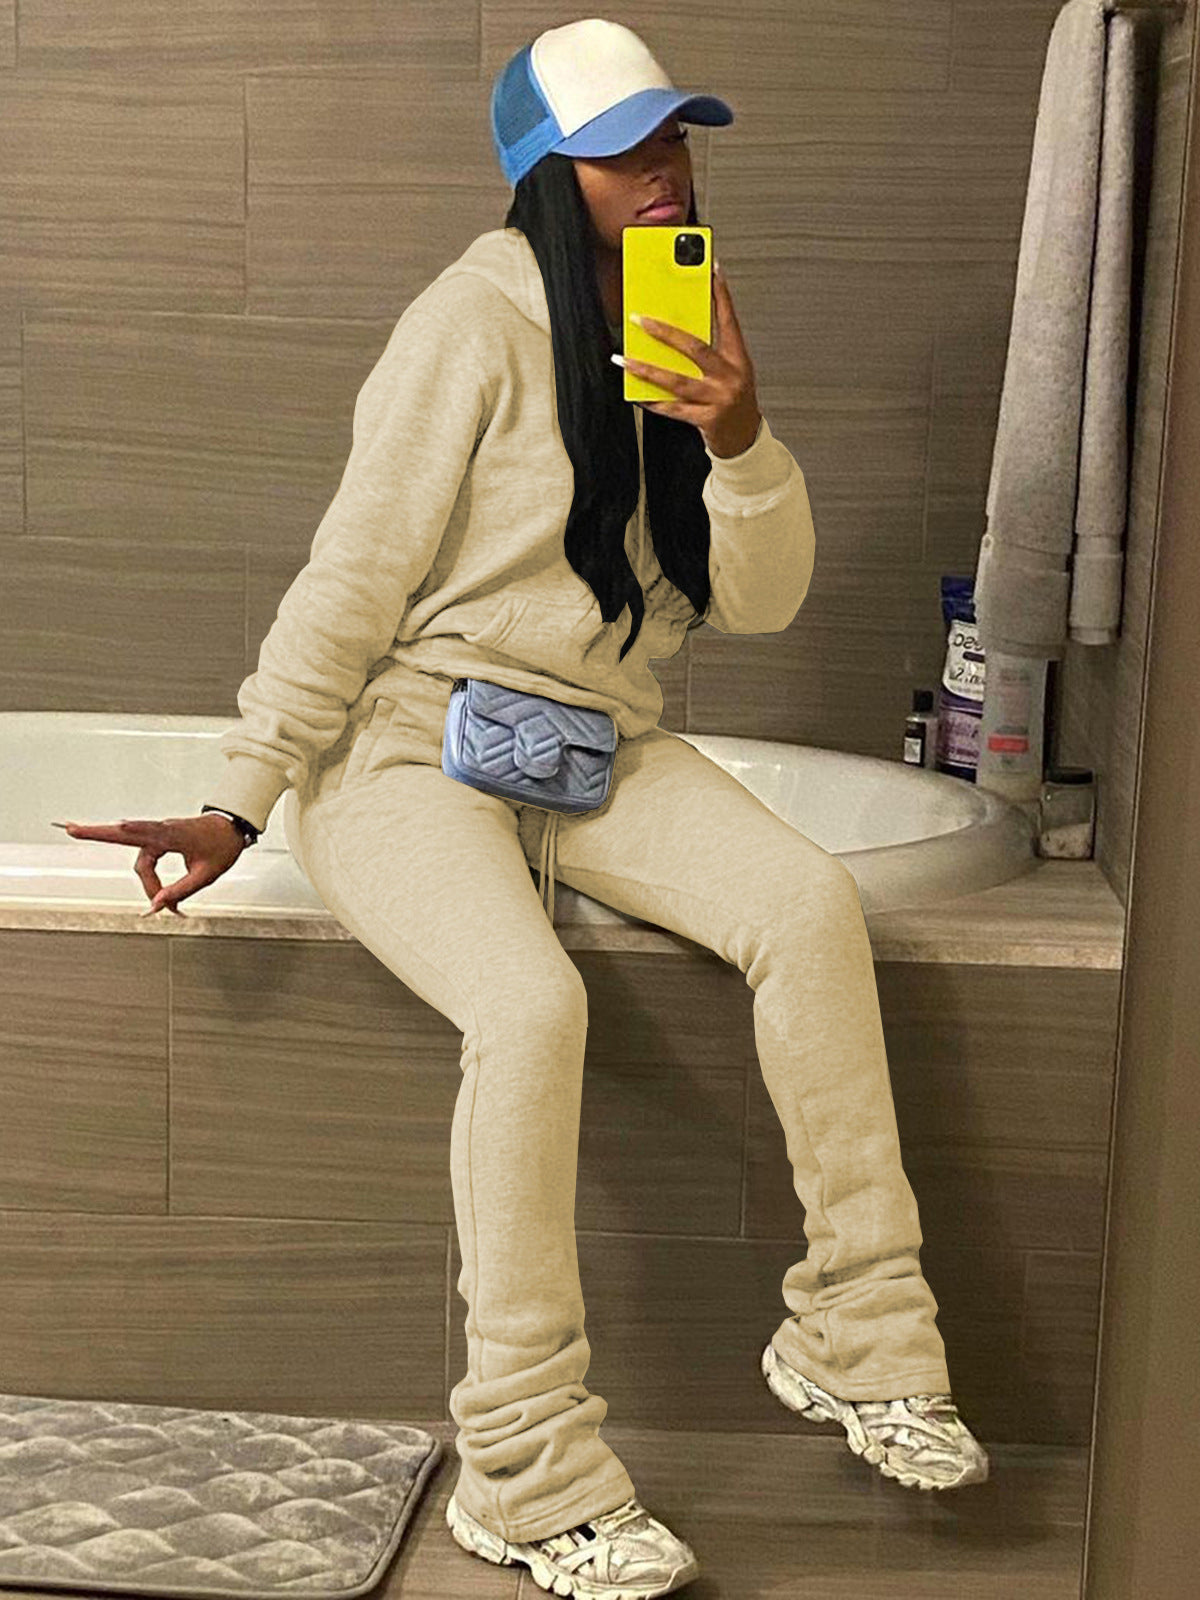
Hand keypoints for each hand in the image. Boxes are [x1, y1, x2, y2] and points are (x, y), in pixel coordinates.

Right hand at [52, 813, 246, 915]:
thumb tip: (157, 906)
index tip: (118, 830)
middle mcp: (161, 831)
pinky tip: (108, 849)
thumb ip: (181, 890)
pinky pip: (143, 857)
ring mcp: (158, 835)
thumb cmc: (221, 847)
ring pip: (137, 859)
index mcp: (173, 834)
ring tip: (115, 876)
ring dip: (130, 873)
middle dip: (95, 832)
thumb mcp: (207, 874)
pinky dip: (136, 868)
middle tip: (68, 827)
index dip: (128, 834)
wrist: (231, 828)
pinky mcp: (159, 840)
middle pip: (123, 836)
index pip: (145, 834)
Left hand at [619, 262, 762, 457]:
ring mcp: (718, 399)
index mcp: (739, 360)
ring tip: (624, 360)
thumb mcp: (731, 372)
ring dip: (646, 369)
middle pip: (695, 348)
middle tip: (640, 319)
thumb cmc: (734, 403)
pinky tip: (636, 393)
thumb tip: (677, 333)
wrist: (745, 442)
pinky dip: (652, 401)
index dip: (722, 295)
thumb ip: (711, 354)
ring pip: (676, 380)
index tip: (712, 269)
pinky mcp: (706, 420)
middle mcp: (730, 377)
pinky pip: (672, 409)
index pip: (729, 321)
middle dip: (665, 332)